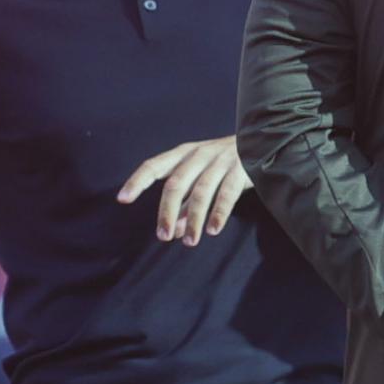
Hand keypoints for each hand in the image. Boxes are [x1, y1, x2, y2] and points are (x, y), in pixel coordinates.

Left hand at [117, 137, 250, 246]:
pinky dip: (219, 212)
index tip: (123, 199)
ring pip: (201, 192)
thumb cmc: (222, 163)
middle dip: (167, 212)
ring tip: (190, 242)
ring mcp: (219, 161)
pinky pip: (227, 193)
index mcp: (182, 154)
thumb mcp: (199, 177)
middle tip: (163, 237)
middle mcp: (198, 155)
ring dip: (194, 219)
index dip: (137, 181)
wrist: (261, 141)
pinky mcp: (240, 170)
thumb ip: (185, 204)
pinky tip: (213, 230)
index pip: (153, 166)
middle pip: (176, 184)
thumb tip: (174, 232)